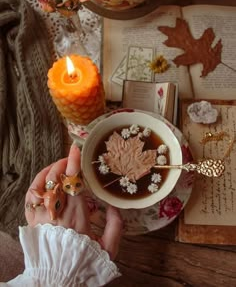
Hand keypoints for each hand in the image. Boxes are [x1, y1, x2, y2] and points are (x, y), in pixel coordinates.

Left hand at [25, 144, 122, 259]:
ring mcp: (43, 216)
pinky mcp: (33, 221)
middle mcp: (58, 213)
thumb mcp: (109, 249)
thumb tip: (115, 206)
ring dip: (50, 171)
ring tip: (59, 165)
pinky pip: (30, 197)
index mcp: (77, 217)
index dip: (74, 164)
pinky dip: (36, 183)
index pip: (74, 184)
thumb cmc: (84, 263)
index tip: (75, 150)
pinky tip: (44, 178)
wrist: (59, 279)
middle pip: (57, 180)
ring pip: (42, 185)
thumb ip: (116, 226)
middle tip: (70, 157)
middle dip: (63, 164)